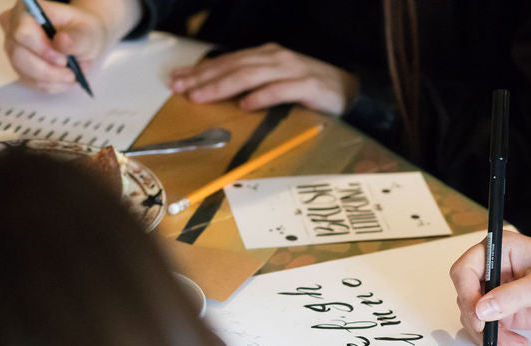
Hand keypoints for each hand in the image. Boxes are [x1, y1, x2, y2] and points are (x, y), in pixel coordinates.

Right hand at [0, 0, 108, 93]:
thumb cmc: (82, 31)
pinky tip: (63, 79)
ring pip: (23, 71)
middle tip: (72, 73)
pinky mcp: (18, 64)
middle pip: (19, 55)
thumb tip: (61, 41)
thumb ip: (77, 38)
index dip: (43, 50)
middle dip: (49, 71)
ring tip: (72, 75)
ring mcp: (13, 46)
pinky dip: (50, 85)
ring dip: (52, 80)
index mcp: (28, 10)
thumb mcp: (88, 33)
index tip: (64, 59)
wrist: (82, 40)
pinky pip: (29, 81)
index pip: (23, 33)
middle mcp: (13, 26)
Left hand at [169, 43, 358, 113]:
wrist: (352, 92)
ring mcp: (292, 70)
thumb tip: (222, 94)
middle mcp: (276, 58)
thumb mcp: (280, 83)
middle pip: (234, 66)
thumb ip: (255, 84)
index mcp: (267, 56)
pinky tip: (245, 105)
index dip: (201, 70)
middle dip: (204, 78)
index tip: (177, 80)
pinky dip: (262, 97)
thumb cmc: (313, 91)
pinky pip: (281, 90)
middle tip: (180, 88)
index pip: (228, 62)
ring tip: (202, 97)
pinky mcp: (308, 86)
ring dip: (223, 86)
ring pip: (250, 75)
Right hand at [449, 232, 530, 345]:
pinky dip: (498, 342)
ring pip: (475, 318)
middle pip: (466, 296)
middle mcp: (496, 271)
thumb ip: (513, 296)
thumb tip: (482, 309)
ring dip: (487, 336)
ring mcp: (501, 294)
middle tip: (491, 336)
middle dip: (476, 320)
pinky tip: (517, 345)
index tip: (478, 315)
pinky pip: (491, 330)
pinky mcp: (508, 313)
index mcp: (502, 250)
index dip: (466, 292)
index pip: (466, 269)